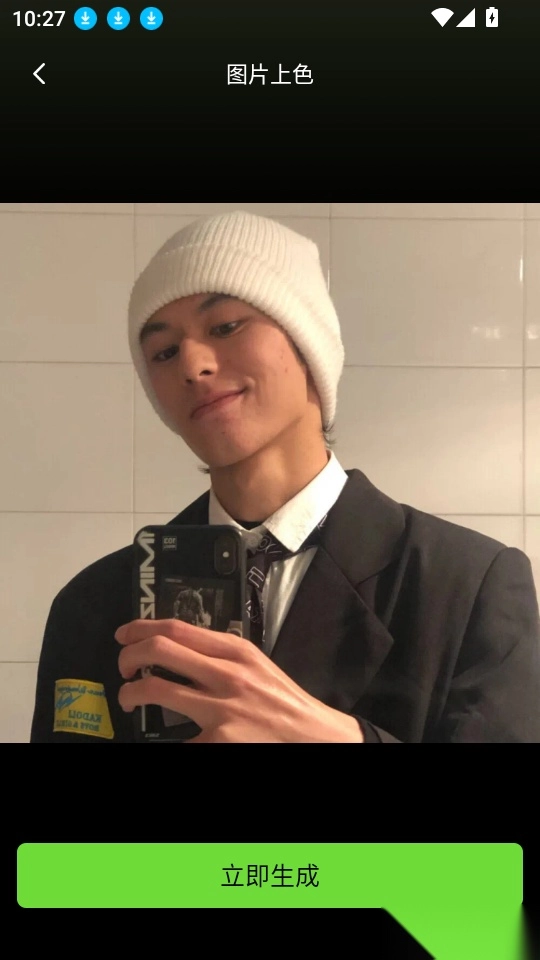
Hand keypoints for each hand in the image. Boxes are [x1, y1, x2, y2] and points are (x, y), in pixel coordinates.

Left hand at [115, 619, 363, 742]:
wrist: (314, 737)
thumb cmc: (283, 702)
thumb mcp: (255, 665)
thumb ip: (221, 655)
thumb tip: (179, 648)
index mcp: (236, 651)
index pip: (177, 628)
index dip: (141, 628)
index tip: (124, 635)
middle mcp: (227, 674)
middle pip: (160, 650)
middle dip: (128, 656)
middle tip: (123, 668)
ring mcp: (222, 709)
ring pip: (156, 689)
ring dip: (130, 693)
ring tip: (130, 699)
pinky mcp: (219, 742)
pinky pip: (175, 738)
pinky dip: (159, 736)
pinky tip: (158, 737)